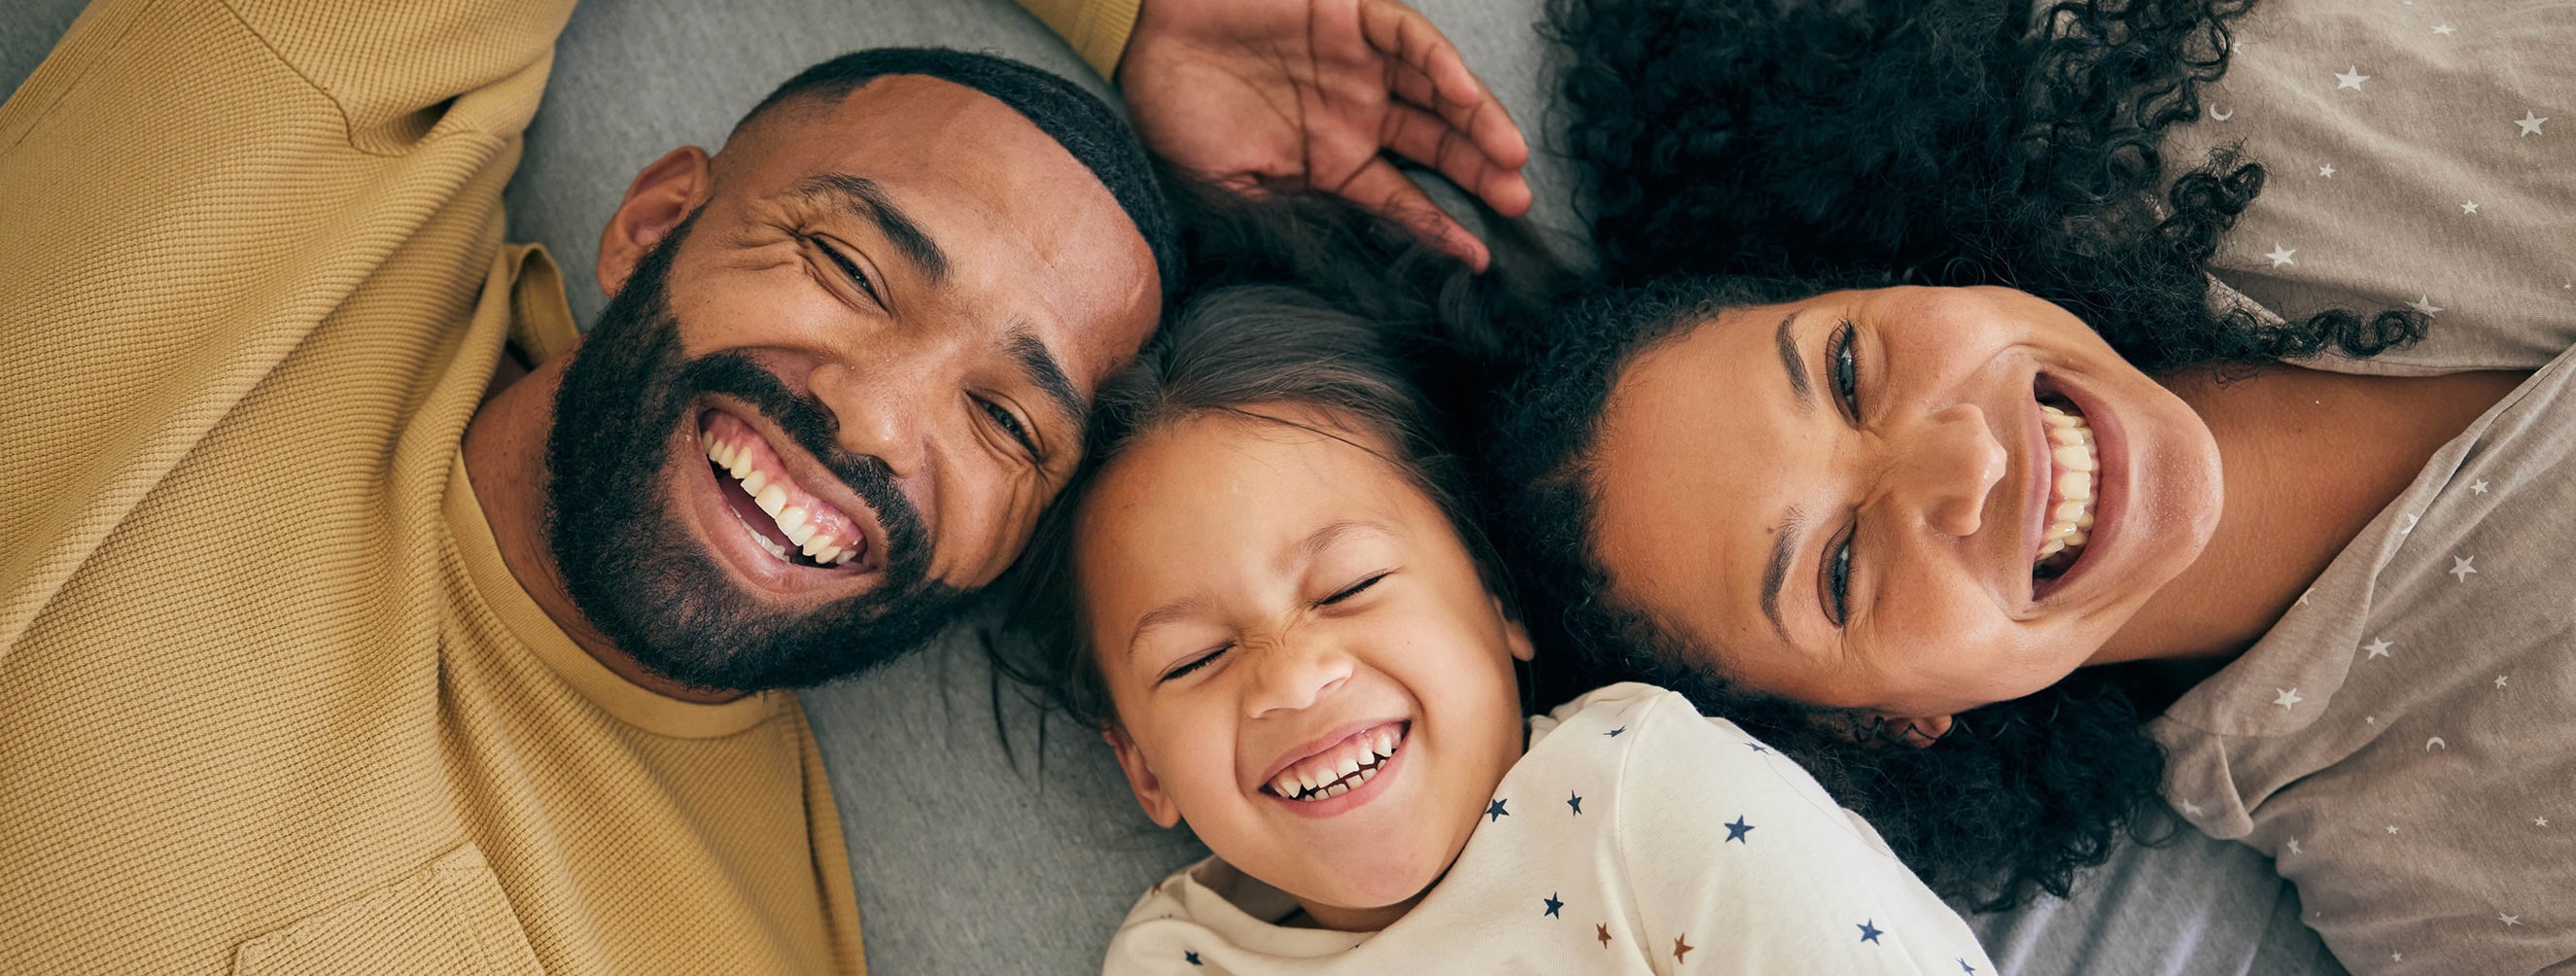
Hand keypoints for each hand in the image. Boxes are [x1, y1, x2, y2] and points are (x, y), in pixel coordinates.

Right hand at [1116, 0, 1532, 269]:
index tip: (1477, 257)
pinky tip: (1463, 94)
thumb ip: (1278, 219)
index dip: (1439, 227)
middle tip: (1517, 202)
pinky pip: (1408, 38)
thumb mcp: (1225, 186)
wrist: (1142, 36)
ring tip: (1510, 157)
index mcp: (1332, 160)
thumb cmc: (1175, 109)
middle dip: (1479, 173)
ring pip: (1436, 93)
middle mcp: (1356, 112)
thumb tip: (1323, 272)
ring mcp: (1359, 63)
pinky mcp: (1352, 15)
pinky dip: (1438, 64)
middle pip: (1436, 146)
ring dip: (1477, 123)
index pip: (1401, 198)